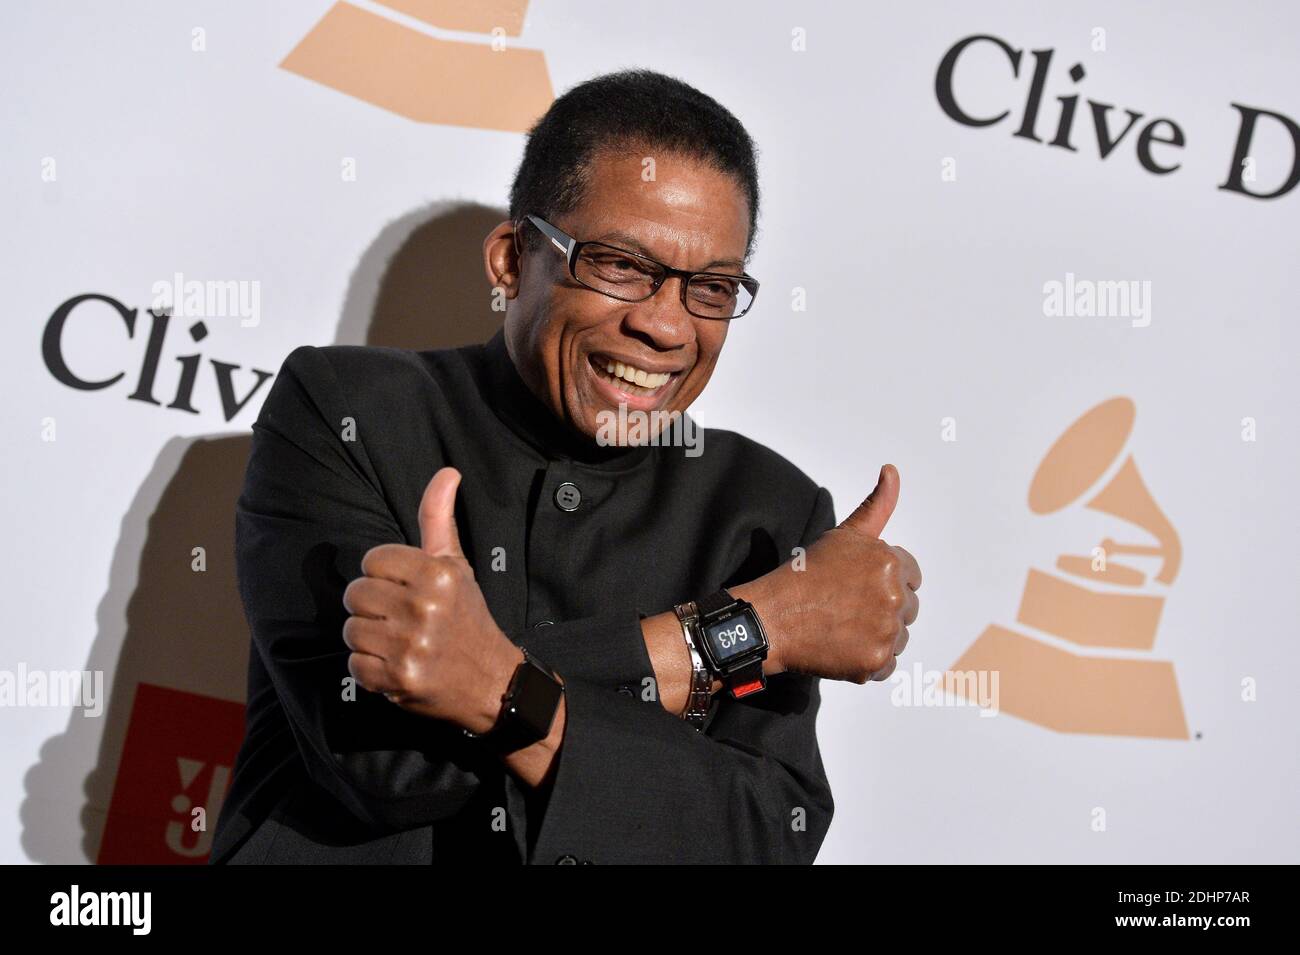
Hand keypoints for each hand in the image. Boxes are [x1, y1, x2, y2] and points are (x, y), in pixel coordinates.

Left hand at [341, 467, 522, 731]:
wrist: (491, 682)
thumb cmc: (467, 617)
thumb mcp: (455, 565)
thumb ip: (439, 518)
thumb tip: (447, 472)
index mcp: (438, 574)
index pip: (372, 560)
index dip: (385, 575)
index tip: (406, 590)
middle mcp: (424, 608)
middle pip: (356, 594)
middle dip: (374, 606)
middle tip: (401, 618)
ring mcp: (410, 646)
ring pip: (351, 629)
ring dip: (369, 639)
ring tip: (399, 642)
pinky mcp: (397, 679)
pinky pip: (355, 664)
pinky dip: (371, 668)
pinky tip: (397, 664)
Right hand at [751, 464, 920, 682]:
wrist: (773, 617)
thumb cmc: (804, 573)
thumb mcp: (844, 534)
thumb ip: (877, 505)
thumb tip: (892, 470)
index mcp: (890, 562)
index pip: (912, 576)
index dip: (882, 582)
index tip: (855, 586)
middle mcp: (895, 596)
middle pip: (908, 609)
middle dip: (883, 609)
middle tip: (845, 608)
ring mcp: (886, 631)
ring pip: (899, 637)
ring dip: (877, 636)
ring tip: (843, 627)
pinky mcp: (875, 661)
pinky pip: (887, 664)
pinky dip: (868, 661)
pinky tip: (843, 648)